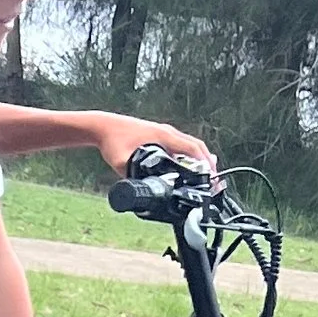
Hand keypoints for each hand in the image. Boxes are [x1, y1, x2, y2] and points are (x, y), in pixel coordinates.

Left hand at [88, 114, 212, 175]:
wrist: (104, 126)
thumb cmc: (112, 141)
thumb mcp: (119, 162)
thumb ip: (130, 174)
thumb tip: (140, 190)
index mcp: (163, 136)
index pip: (192, 149)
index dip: (205, 163)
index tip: (211, 178)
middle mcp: (168, 133)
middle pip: (197, 147)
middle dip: (208, 164)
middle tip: (213, 183)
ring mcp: (165, 133)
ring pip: (191, 146)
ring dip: (201, 160)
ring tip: (207, 178)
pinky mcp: (161, 137)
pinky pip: (182, 146)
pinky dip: (191, 156)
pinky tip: (191, 169)